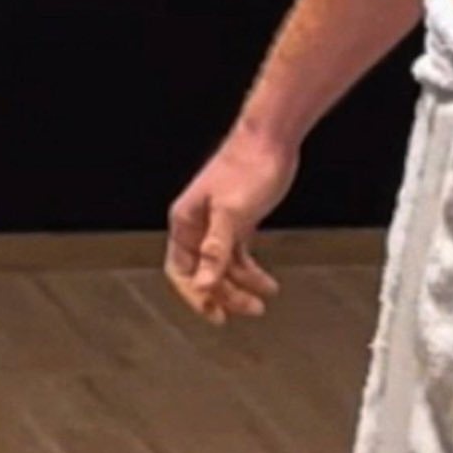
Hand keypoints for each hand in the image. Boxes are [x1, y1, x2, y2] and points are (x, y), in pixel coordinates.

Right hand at [165, 127, 297, 324]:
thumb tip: (203, 285)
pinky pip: (238, 255)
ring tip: (263, 301)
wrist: (271, 138)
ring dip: (241, 286)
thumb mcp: (232, 213)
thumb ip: (217, 250)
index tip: (214, 314)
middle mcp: (197, 225)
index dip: (195, 296)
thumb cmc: (248, 168)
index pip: (180, 271)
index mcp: (185, 222)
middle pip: (204, 273)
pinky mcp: (239, 220)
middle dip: (224, 294)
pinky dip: (251, 271)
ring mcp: (219, 223)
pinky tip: (266, 283)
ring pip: (223, 266)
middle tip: (247, 311)